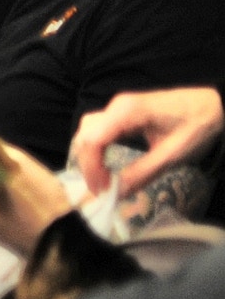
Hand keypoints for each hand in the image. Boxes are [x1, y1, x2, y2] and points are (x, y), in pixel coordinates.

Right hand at [70, 87, 224, 194]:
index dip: (91, 167)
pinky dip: (97, 149)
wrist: (214, 105)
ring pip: (89, 131)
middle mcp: (116, 106)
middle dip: (87, 164)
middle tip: (101, 189)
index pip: (93, 140)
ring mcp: (118, 108)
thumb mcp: (173, 154)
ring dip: (90, 156)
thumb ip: (143, 173)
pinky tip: (105, 164)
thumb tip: (117, 193)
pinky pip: (100, 130)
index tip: (101, 190)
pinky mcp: (123, 113)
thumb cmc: (196, 126)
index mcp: (126, 111)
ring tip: (102, 179)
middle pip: (86, 134)